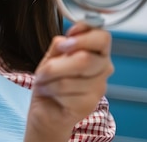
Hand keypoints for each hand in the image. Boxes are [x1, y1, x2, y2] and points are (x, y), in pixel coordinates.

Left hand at [24, 22, 113, 141]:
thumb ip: (60, 44)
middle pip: (85, 59)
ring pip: (69, 78)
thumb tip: (66, 38)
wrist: (46, 108)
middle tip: (44, 69)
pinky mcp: (89, 105)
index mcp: (97, 52)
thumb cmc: (51, 80)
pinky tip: (49, 93)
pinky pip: (64, 92)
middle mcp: (103, 69)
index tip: (66, 41)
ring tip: (44, 82)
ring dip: (48, 79)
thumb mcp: (52, 56)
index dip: (83, 37)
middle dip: (55, 65)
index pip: (102, 37)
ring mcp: (98, 88)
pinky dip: (49, 90)